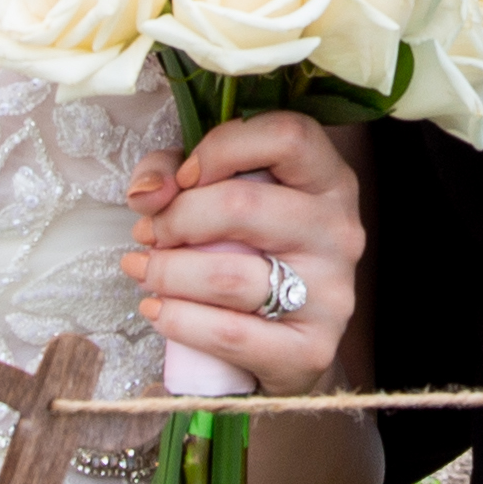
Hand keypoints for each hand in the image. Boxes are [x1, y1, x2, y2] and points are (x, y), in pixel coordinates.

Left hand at [123, 110, 361, 396]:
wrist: (289, 342)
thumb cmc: (251, 251)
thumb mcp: (220, 193)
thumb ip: (174, 172)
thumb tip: (146, 194)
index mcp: (329, 180)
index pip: (289, 136)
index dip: (223, 148)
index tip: (184, 177)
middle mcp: (340, 231)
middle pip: (243, 204)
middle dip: (176, 218)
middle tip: (147, 233)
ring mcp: (331, 292)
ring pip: (228, 275)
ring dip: (166, 272)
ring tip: (143, 271)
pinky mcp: (311, 347)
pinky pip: (230, 332)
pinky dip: (178, 320)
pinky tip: (158, 311)